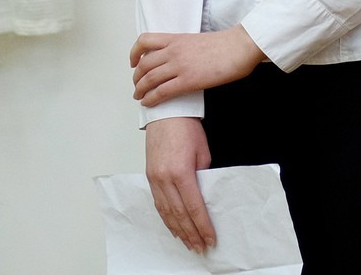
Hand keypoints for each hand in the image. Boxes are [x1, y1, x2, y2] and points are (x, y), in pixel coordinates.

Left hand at [130, 26, 264, 106]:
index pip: (145, 41)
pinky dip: (151, 98)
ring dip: (140, 89)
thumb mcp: (197, 40)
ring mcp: (179, 65)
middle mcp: (173, 51)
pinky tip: (148, 103)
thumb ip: (184, 48)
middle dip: (136, 77)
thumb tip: (178, 59)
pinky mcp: (188, 81)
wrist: (239, 47)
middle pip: (144, 63)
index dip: (134, 53)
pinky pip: (162, 92)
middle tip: (136, 85)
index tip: (133, 62)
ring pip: (149, 78)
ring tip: (139, 96)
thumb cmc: (225, 45)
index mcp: (176, 38)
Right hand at [144, 116, 214, 252]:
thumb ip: (203, 177)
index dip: (203, 226)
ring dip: (178, 230)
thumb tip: (205, 197)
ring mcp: (154, 178)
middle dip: (191, 233)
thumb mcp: (203, 153)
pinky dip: (166, 218)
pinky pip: (158, 203)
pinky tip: (173, 227)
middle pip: (179, 214)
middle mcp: (164, 178)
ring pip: (166, 212)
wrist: (166, 113)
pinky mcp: (150, 176)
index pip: (194, 207)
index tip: (210, 238)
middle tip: (201, 247)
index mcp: (181, 172)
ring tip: (189, 243)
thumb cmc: (186, 128)